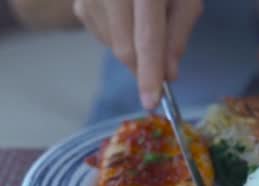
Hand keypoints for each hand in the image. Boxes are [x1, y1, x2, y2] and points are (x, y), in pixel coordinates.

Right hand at [73, 0, 202, 109]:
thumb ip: (178, 35)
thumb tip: (169, 75)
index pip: (146, 36)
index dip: (149, 72)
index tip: (152, 102)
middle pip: (124, 48)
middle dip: (144, 68)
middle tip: (164, 70)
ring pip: (113, 46)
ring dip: (134, 50)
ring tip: (146, 21)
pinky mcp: (80, 4)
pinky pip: (102, 37)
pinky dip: (120, 39)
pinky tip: (129, 19)